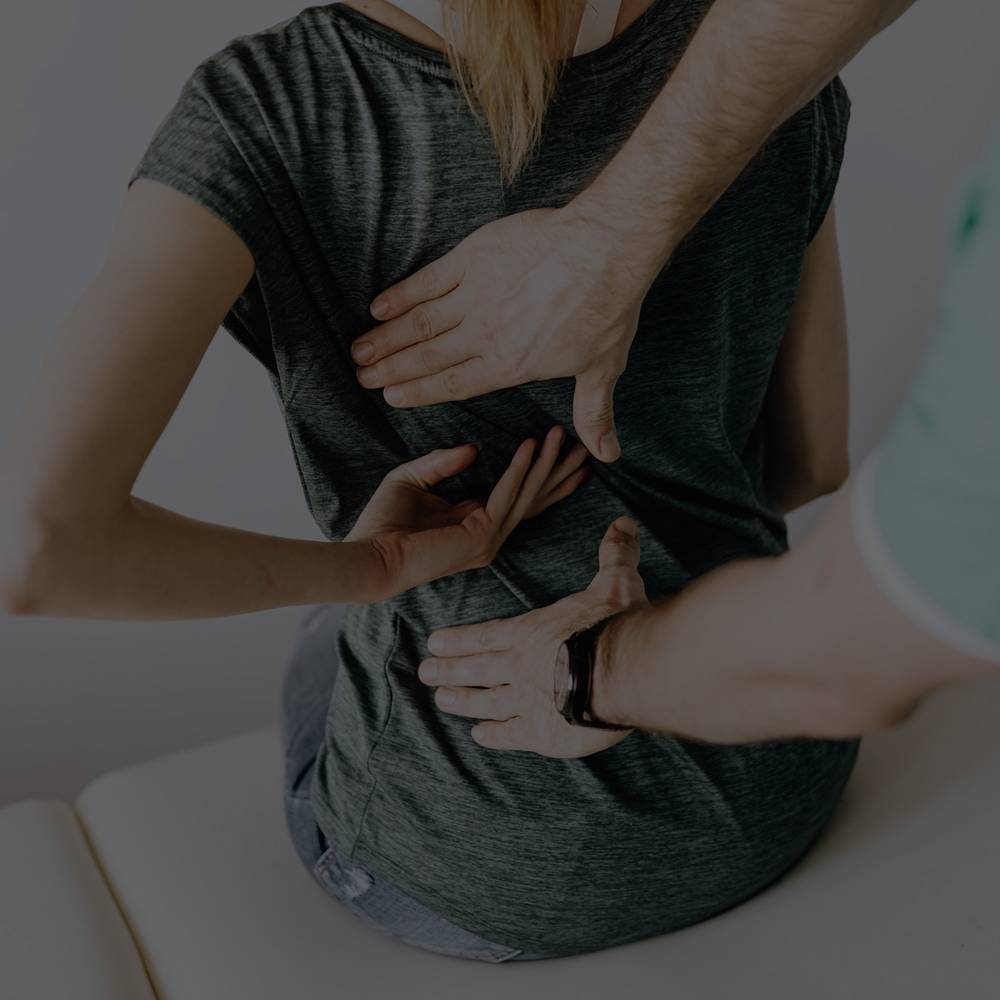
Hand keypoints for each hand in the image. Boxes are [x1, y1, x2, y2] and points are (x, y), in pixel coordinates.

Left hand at [346, 425, 588, 599]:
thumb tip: (474, 447)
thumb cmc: (382, 524)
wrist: (369, 556)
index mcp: (474, 522)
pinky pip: (506, 495)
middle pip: (534, 498)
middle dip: (559, 470)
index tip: (561, 448)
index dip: (542, 473)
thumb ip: (442, 462)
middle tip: (585, 445)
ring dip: (547, 463)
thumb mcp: (412, 479)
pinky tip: (530, 445)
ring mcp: (488, 539)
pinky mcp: (481, 537)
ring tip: (562, 435)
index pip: (519, 496)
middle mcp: (488, 534)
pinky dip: (519, 468)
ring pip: (527, 495)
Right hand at [352, 206, 659, 462]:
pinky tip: (378, 307)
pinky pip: (427, 281)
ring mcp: (475, 296)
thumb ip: (593, 413)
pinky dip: (401, 295)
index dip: (419, 392)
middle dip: (391, 369)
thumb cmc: (607, 309)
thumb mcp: (602, 368)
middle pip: (427, 357)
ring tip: (359, 350)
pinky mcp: (472, 259)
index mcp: (509, 365)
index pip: (453, 384)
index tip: (391, 397)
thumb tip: (607, 454)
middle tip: (362, 378)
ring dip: (386, 338)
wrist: (605, 249)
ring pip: (419, 323)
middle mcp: (484, 335)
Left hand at [418, 515, 649, 757]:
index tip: (434, 642)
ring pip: (486, 701)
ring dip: (463, 701)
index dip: (460, 639)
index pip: (487, 635)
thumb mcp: (615, 582)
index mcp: (532, 632)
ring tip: (441, 701)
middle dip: (449, 670)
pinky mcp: (542, 733)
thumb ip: (615, 555)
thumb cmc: (616, 624)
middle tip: (424, 673)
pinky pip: (511, 735)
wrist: (623, 670)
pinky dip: (494, 735)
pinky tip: (480, 736)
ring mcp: (527, 701)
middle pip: (477, 668)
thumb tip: (623, 522)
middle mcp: (521, 666)